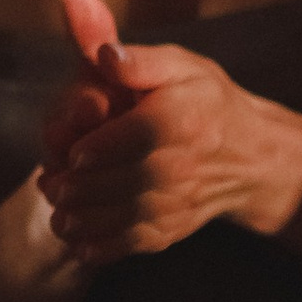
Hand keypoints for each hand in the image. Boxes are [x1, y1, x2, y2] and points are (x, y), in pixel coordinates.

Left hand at [35, 0, 301, 260]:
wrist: (249, 155)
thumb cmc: (203, 101)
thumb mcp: (178, 67)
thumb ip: (135, 59)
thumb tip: (105, 53)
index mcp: (182, 117)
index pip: (141, 134)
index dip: (101, 146)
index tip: (73, 152)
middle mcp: (186, 164)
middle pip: (129, 181)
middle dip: (84, 187)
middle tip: (51, 185)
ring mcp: (181, 201)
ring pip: (129, 218)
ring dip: (86, 220)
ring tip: (57, 211)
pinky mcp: (173, 228)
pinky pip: (136, 243)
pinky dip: (103, 248)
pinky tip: (75, 240)